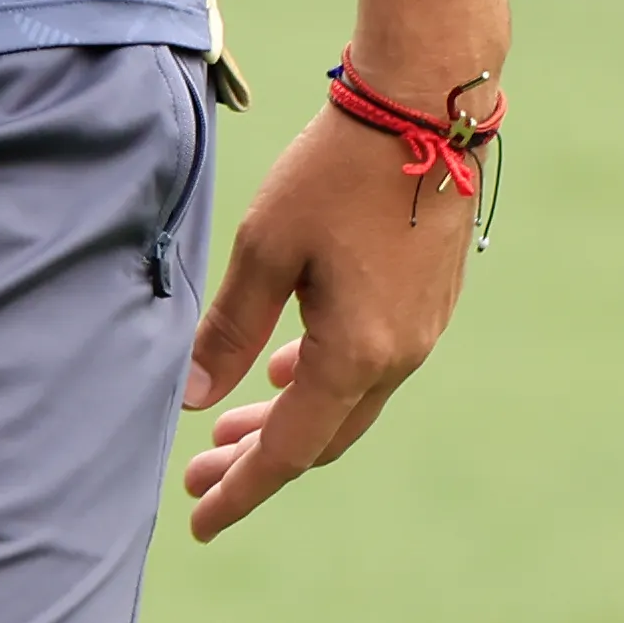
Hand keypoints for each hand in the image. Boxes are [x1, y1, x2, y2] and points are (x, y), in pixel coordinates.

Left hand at [178, 96, 482, 538]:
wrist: (426, 103)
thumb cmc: (338, 167)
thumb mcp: (266, 246)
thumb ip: (228, 328)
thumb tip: (194, 398)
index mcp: (357, 352)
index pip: (289, 449)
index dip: (241, 490)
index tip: (199, 519)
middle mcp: (398, 355)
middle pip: (321, 435)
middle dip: (257, 458)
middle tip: (199, 472)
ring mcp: (422, 330)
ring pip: (348, 400)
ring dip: (290, 415)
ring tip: (232, 424)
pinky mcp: (429, 301)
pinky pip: (372, 365)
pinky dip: (322, 379)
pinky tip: (289, 360)